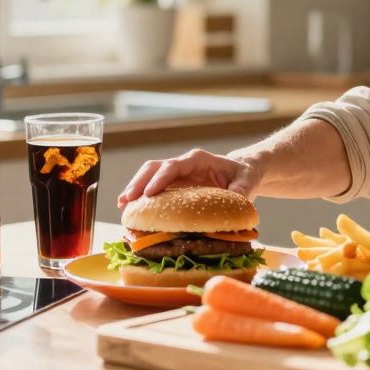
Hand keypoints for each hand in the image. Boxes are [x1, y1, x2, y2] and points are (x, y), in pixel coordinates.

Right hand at [117, 149, 263, 207]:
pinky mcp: (172, 185)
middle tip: (127, 200)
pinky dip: (139, 197)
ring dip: (134, 188)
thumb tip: (235, 201)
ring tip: (122, 205)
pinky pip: (151, 188)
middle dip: (139, 182)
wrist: (241, 173)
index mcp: (198, 160)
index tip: (149, 193)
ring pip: (148, 176)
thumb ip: (241, 190)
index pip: (174, 165)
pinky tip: (130, 209)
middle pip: (155, 168)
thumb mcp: (247, 181)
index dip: (161, 178)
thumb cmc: (244, 176)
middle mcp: (183, 164)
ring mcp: (175, 174)